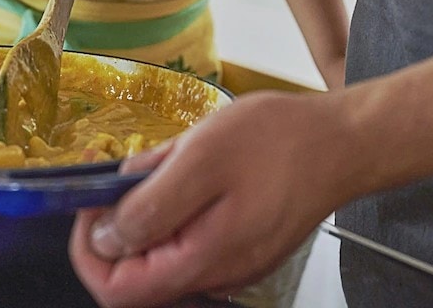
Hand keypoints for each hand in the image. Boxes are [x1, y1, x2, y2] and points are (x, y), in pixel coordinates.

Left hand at [67, 91, 352, 306]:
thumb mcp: (201, 159)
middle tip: (121, 170)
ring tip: (168, 162)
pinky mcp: (239, 243)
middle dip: (117, 220)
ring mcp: (229, 262)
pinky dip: (174, 203)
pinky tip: (189, 168)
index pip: (116, 291)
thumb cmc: (283, 143)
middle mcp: (214, 274)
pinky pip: (187, 234)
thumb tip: (103, 237)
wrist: (344, 141)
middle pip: (135, 272)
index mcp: (202, 261)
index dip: (89, 249)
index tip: (90, 202)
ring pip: (160, 249)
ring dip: (147, 207)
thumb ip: (148, 205)